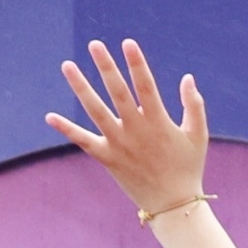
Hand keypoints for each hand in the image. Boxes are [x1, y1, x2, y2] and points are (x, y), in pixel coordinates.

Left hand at [45, 37, 208, 220]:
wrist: (173, 205)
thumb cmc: (188, 167)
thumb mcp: (198, 135)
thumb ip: (194, 105)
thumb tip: (187, 78)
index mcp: (159, 122)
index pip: (146, 86)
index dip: (137, 64)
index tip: (128, 43)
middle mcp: (136, 131)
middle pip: (118, 93)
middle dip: (106, 67)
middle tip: (94, 44)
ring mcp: (119, 144)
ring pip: (96, 111)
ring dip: (81, 87)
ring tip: (67, 65)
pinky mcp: (107, 158)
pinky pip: (84, 141)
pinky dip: (67, 130)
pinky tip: (49, 117)